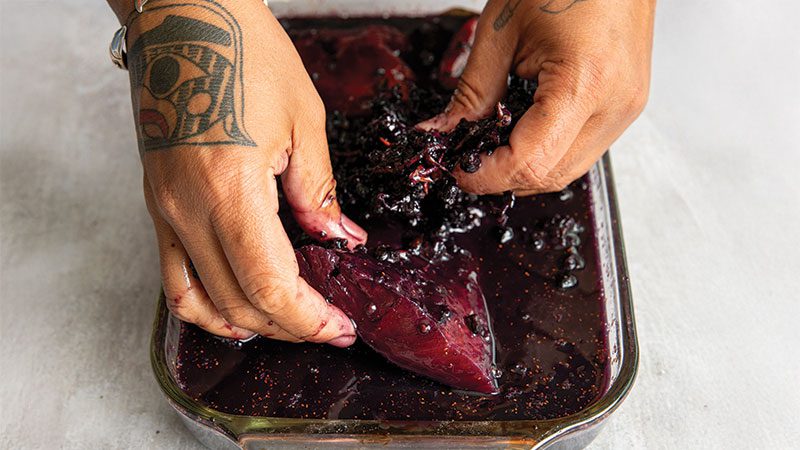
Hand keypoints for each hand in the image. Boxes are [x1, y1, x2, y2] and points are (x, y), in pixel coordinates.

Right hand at [125, 1, 364, 344]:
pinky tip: (237, 312)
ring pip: (201, 301)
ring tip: (290, 325)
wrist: (183, 15)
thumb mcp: (304, 121)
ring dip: (249, 324)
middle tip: (330, 327)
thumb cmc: (244, 52)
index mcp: (229, 187)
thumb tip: (339, 240)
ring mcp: (164, 209)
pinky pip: (173, 277)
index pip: (270, 285)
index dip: (309, 318)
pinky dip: (206, 306)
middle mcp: (187, 208)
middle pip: (238, 302)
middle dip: (291, 327)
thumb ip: (318, 192)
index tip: (340, 327)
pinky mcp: (156, 203)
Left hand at [420, 0, 654, 193]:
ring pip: (568, 170)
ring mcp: (627, 108)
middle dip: (502, 177)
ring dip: (525, 169)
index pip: (530, 162)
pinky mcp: (627, 105)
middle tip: (466, 158)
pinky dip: (547, 151)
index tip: (456, 167)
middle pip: (550, 176)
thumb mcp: (501, 32)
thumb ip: (471, 92)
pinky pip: (582, 149)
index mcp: (585, 82)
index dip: (486, 174)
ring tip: (492, 145)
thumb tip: (441, 133)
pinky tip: (522, 132)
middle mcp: (615, 105)